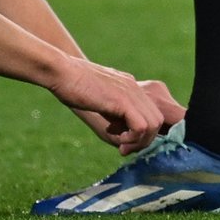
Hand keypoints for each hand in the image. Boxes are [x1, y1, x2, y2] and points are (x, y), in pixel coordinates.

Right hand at [70, 78, 184, 148]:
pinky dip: (132, 138)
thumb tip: (120, 136)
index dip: (142, 133)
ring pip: (154, 124)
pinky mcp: (122, 100)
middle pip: (157, 121)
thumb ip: (113, 113)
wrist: (62, 71)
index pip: (151, 114)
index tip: (124, 143)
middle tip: (124, 148)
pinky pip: (141, 126)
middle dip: (144, 140)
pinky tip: (115, 138)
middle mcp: (135, 88)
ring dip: (139, 141)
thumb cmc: (72, 86)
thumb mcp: (99, 100)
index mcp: (130, 87)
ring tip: (120, 146)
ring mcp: (131, 92)